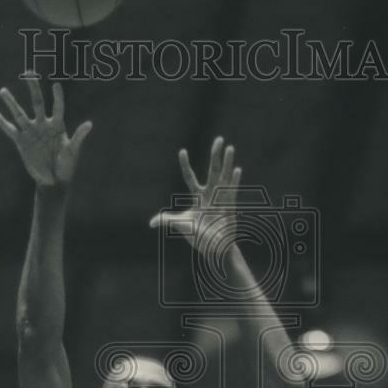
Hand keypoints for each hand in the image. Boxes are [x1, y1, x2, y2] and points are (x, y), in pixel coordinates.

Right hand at [0, 74, 91, 187]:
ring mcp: (31, 132)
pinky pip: (10, 131)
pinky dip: (2, 123)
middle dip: (33, 88)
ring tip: (3, 91)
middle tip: (29, 72)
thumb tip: (89, 124)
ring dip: (11, 102)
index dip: (57, 97)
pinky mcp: (21, 142)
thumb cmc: (67, 166)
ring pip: (19, 114)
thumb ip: (78, 137)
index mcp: (58, 125)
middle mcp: (43, 125)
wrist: (54, 181)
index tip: (56, 85)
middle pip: (37, 102)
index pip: (58, 107)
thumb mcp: (72, 151)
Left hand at [149, 137, 241, 253]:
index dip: (185, 165)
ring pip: (224, 176)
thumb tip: (151, 223)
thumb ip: (167, 220)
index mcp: (197, 197)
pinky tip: (236, 169)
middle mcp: (210, 194)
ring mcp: (221, 198)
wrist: (214, 248)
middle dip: (215, 155)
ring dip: (227, 162)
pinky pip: (232, 191)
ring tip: (230, 147)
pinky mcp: (230, 206)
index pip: (189, 177)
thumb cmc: (198, 236)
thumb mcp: (181, 225)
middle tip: (219, 139)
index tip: (182, 151)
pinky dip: (234, 181)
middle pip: (212, 170)